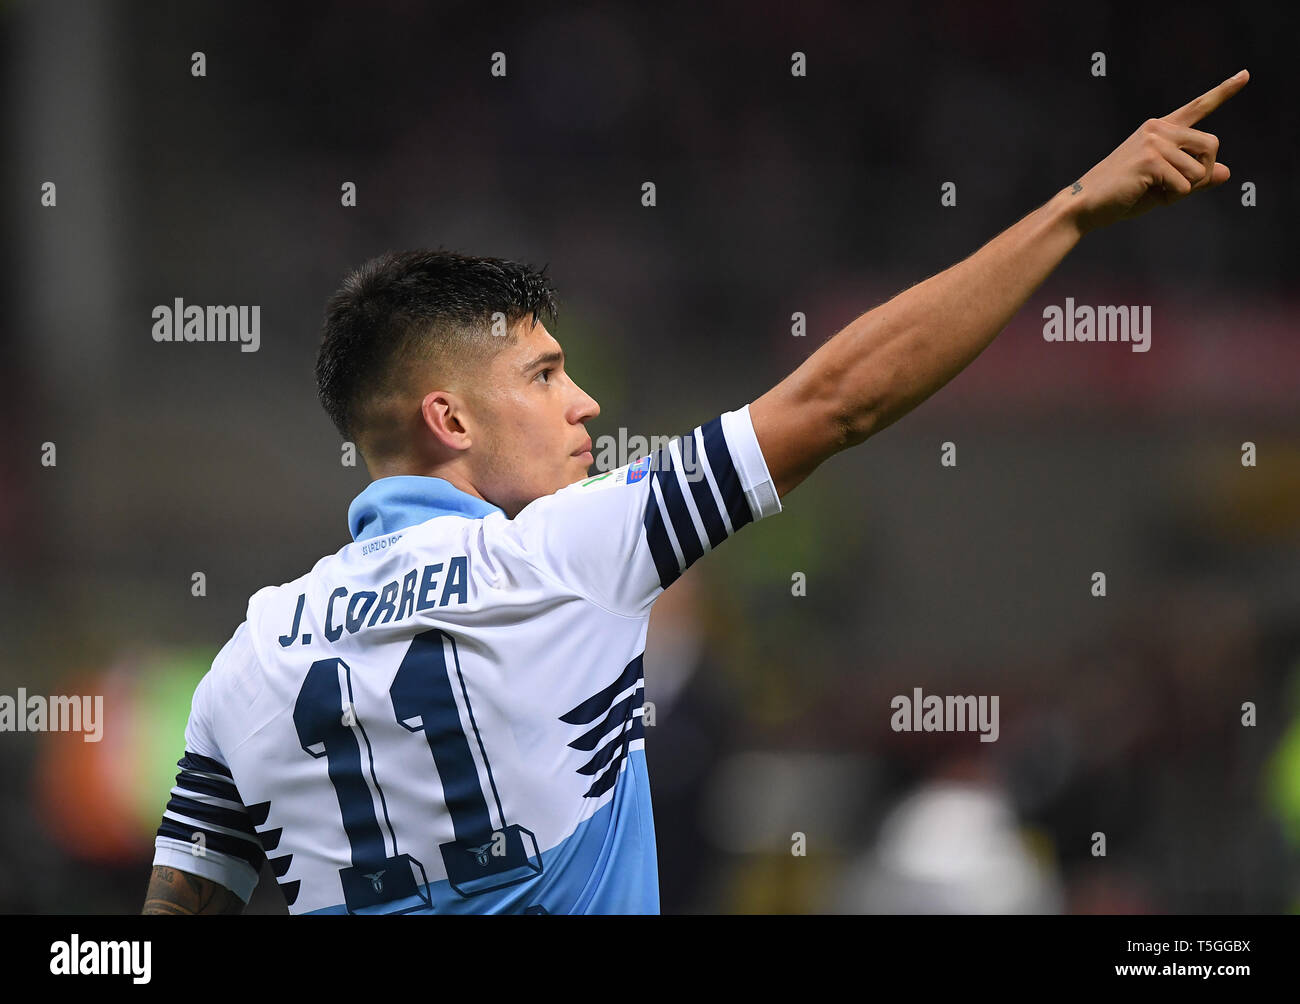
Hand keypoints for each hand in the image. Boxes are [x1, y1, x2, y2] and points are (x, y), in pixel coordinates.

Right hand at [1069, 70, 1248, 233]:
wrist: (1083, 205)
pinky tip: (1145, 195)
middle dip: (1202, 173)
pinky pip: (1184, 185)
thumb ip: (1194, 176)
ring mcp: (1154, 141)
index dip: (1224, 91)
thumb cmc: (1121, 196)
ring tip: (1153, 193)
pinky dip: (1170, 198)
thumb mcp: (1163, 185)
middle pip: (1211, 145)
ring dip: (1183, 191)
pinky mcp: (1150, 159)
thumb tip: (1228, 172)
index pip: (1198, 106)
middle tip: (1173, 189)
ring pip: (1199, 170)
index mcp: (1159, 129)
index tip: (1246, 75)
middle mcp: (1158, 128)